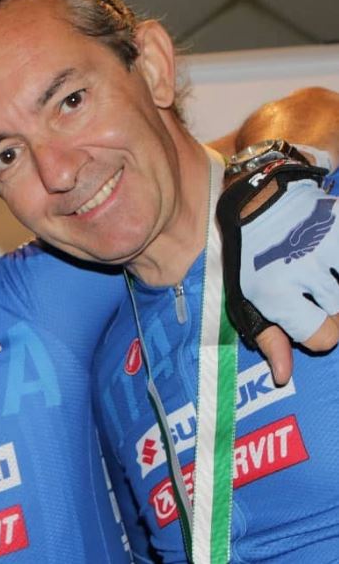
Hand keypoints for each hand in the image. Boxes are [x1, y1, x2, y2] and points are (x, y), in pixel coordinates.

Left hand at [240, 179, 338, 352]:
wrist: (256, 203)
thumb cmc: (251, 259)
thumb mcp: (248, 300)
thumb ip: (270, 338)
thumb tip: (283, 376)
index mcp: (277, 292)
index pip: (324, 338)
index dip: (320, 333)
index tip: (310, 320)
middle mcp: (304, 270)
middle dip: (334, 309)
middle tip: (317, 291)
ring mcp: (328, 245)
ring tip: (323, 276)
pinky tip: (332, 262)